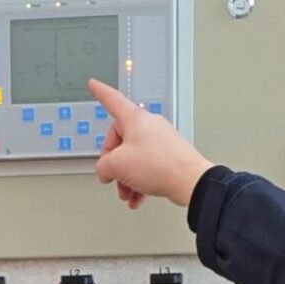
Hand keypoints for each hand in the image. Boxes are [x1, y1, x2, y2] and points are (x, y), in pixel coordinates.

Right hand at [90, 79, 214, 209]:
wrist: (190, 181)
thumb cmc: (159, 165)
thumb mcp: (117, 165)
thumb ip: (103, 166)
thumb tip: (105, 170)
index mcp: (135, 119)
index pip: (113, 100)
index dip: (100, 93)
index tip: (94, 85)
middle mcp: (149, 125)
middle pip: (121, 139)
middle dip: (114, 162)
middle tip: (112, 175)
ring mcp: (161, 139)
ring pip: (135, 157)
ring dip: (126, 177)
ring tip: (126, 192)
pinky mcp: (170, 154)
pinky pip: (148, 166)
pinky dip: (140, 181)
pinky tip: (137, 197)